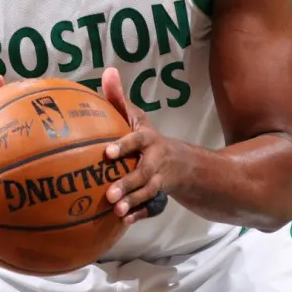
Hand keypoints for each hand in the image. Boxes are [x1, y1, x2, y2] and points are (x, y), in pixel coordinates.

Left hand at [101, 67, 172, 223]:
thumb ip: (119, 98)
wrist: (184, 164)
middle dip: (128, 183)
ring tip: (116, 210)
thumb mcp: (137, 118)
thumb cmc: (148, 138)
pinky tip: (124, 221)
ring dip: (133, 201)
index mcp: (148, 139)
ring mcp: (160, 179)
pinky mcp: (160, 196)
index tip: (106, 153)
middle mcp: (157, 159)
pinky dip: (140, 214)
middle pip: (144, 172)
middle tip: (108, 193)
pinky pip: (152, 207)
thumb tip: (107, 71)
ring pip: (149, 192)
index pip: (137, 140)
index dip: (124, 146)